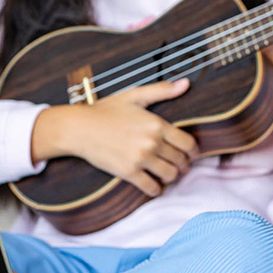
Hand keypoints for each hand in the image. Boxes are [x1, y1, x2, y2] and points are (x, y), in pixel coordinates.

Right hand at [31, 79, 198, 197]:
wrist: (79, 128)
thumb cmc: (106, 110)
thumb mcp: (134, 96)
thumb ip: (162, 90)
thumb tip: (186, 83)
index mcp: (157, 124)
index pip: (188, 143)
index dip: (193, 151)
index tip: (191, 155)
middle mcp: (152, 142)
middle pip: (180, 161)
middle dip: (183, 165)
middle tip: (180, 166)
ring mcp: (140, 159)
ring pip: (169, 175)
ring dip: (172, 177)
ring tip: (167, 174)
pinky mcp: (128, 173)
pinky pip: (151, 188)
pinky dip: (156, 189)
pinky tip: (154, 186)